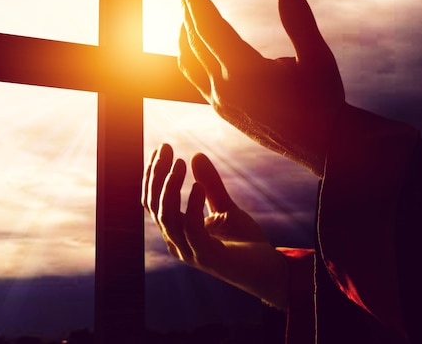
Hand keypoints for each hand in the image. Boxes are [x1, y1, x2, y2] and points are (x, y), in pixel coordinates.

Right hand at [142, 143, 287, 308]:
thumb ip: (210, 185)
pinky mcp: (208, 257)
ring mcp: (190, 252)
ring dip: (170, 187)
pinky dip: (191, 206)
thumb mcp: (225, 207)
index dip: (153, 175)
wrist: (269, 272)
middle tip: (166, 149)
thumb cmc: (244, 242)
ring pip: (167, 217)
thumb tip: (195, 155)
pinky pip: (191, 230)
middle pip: (154, 206)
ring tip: (180, 163)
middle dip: (157, 175)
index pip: (152, 202)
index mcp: (177, 232)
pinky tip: (198, 186)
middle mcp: (177, 242)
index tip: (162, 148)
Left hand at [178, 0, 344, 176]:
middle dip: (188, 9)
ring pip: (189, 61)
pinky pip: (195, 78)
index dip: (197, 0)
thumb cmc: (324, 100)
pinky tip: (196, 45)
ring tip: (186, 10)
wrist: (322, 147)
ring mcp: (220, 102)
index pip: (210, 28)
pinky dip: (190, 56)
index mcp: (246, 72)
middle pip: (195, 41)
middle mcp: (225, 88)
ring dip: (185, 33)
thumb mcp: (317, 58)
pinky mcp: (222, 111)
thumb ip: (300, 23)